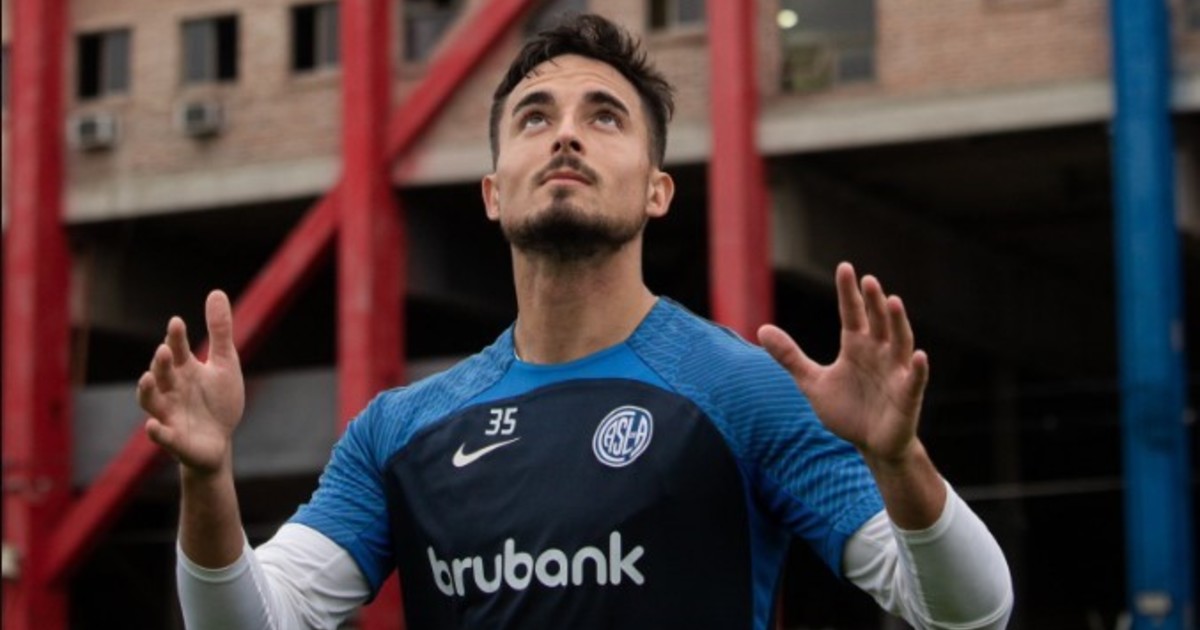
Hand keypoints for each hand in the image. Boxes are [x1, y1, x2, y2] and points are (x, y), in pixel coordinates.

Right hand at [137, 290, 244, 474]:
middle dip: (161, 362)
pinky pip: (162, 436)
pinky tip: (152, 426)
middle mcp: (171, 390)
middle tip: (165, 349)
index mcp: (184, 371)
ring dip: (148, 391)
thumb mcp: (225, 364)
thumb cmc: (218, 401)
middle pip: (161, 374)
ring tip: (147, 378)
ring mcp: (170, 415)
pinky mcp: (175, 440)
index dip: (175, 337)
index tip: (177, 321)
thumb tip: (216, 292)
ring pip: (152, 402)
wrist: (219, 442)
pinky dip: (156, 432)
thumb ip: (220, 331)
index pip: (177, 350)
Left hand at [758, 262, 929, 466]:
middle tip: (869, 281)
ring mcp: (895, 373)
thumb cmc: (847, 410)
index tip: (845, 267)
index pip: (852, 313)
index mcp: (857, 346)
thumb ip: (790, 356)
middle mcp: (879, 353)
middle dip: (873, 302)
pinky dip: (917, 368)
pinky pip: (914, 380)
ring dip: (897, 323)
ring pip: (900, 342)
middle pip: (877, 322)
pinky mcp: (907, 396)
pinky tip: (918, 355)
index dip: (848, 292)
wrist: (870, 444)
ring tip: (893, 301)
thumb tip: (762, 329)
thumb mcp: (812, 382)